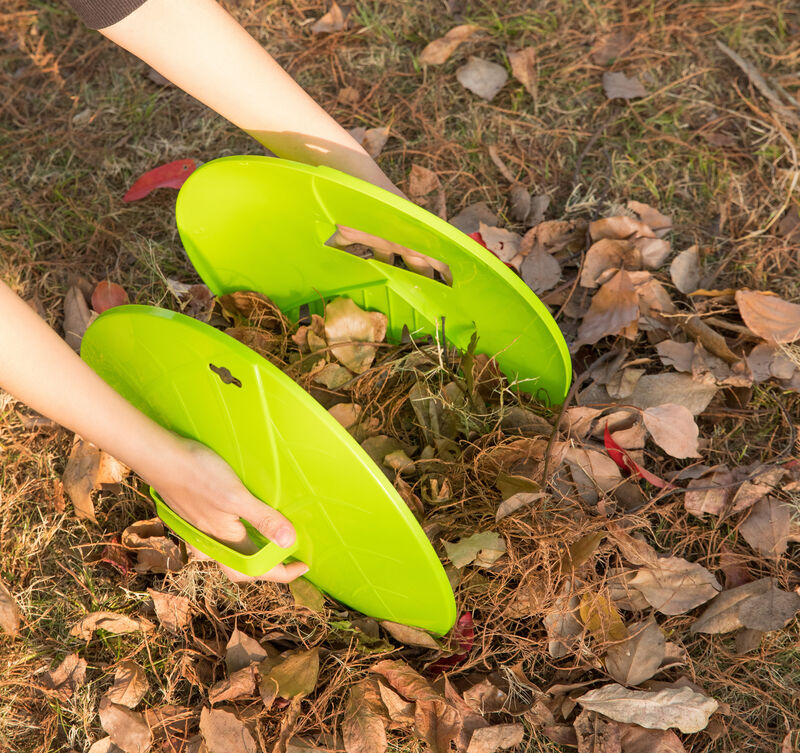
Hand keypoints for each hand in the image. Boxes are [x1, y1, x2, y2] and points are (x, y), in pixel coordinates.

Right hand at [141, 437, 307, 583]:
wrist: (161, 458)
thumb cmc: (198, 475)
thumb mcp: (236, 497)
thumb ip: (262, 519)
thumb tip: (288, 543)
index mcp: (224, 541)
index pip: (257, 571)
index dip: (282, 573)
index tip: (303, 566)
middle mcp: (212, 540)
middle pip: (243, 568)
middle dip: (267, 568)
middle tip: (290, 558)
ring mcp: (203, 528)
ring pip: (232, 552)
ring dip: (253, 552)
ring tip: (273, 539)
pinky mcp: (198, 514)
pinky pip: (223, 534)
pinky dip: (241, 535)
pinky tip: (247, 518)